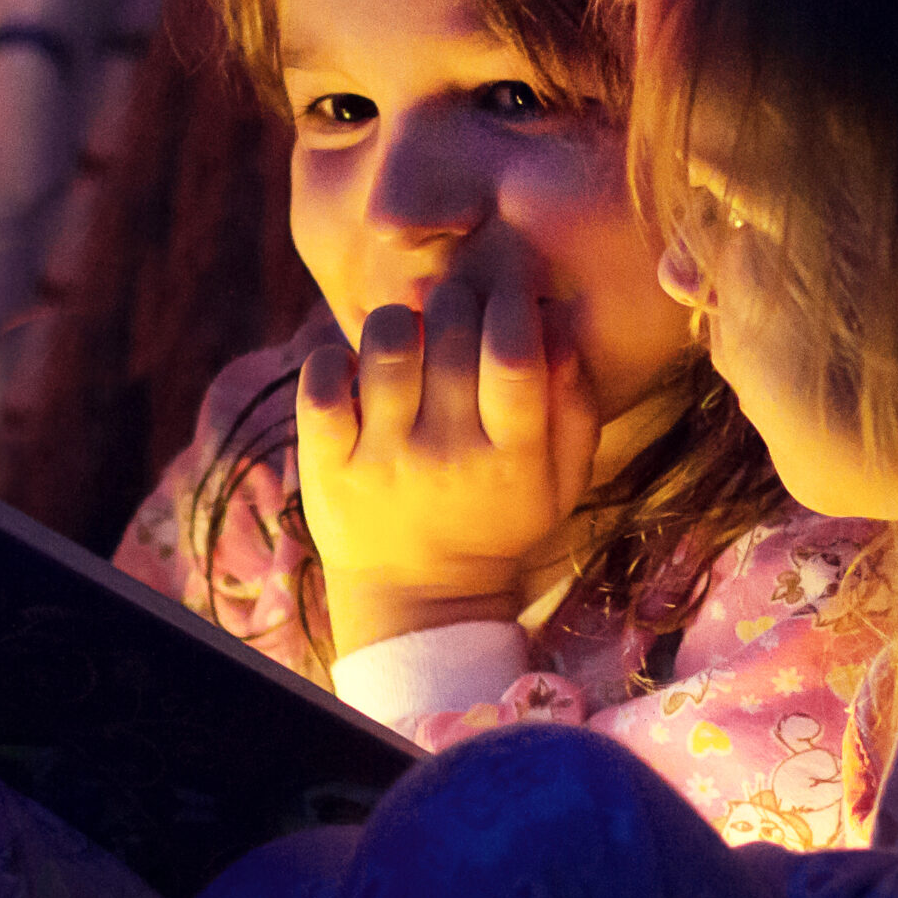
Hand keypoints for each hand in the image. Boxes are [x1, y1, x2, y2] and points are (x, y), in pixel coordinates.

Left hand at [297, 276, 598, 654]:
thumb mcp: (560, 480)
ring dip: (398, 321)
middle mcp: (446, 455)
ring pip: (386, 344)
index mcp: (512, 457)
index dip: (512, 307)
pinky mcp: (328, 465)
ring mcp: (382, 460)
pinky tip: (354, 370)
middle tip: (454, 310)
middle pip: (449, 333)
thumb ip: (575, 405)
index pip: (513, 356)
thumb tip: (557, 324)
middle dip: (455, 301)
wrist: (420, 599)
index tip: (508, 298)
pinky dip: (333, 359)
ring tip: (407, 337)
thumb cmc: (498, 522)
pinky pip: (322, 381)